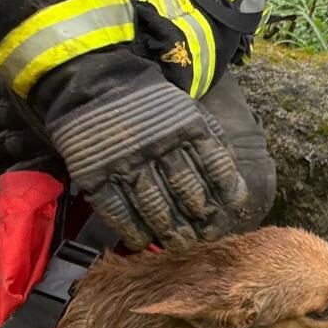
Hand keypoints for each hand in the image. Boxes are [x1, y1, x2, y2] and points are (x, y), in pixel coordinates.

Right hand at [38, 54, 252, 247]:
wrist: (95, 82)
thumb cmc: (149, 101)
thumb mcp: (187, 110)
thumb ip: (209, 140)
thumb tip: (230, 178)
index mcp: (186, 128)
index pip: (216, 166)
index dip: (227, 191)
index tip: (232, 209)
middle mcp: (160, 147)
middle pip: (188, 191)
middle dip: (202, 219)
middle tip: (208, 236)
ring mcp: (127, 162)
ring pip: (156, 206)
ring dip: (171, 231)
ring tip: (182, 244)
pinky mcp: (97, 175)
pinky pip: (118, 211)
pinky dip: (133, 230)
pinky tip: (144, 242)